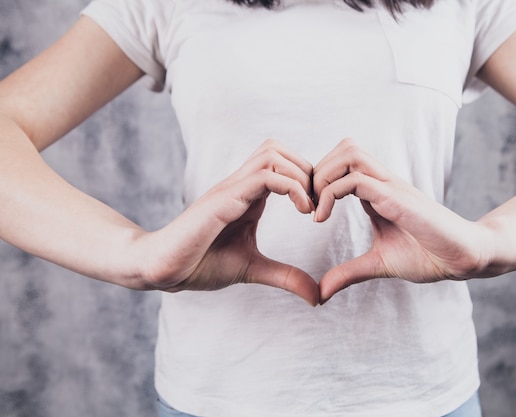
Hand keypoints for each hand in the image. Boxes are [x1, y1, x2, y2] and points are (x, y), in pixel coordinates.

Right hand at [136, 139, 319, 305]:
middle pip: (278, 148)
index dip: (307, 180)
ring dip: (300, 175)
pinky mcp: (224, 198)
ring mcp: (231, 188)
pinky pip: (265, 176)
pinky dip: (292, 187)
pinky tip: (302, 211)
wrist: (163, 269)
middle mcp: (239, 185)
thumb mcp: (254, 269)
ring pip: (273, 153)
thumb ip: (286, 276)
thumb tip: (317, 297)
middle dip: (307, 170)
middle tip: (318, 204)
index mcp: (247, 195)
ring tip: (309, 207)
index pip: (282, 163)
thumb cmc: (200, 264)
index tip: (319, 211)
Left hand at [313, 139, 493, 302]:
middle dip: (317, 170)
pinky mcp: (397, 198)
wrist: (462, 258)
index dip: (319, 179)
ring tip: (314, 209)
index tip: (309, 210)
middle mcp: (384, 182)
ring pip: (349, 153)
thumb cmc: (428, 256)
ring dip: (323, 175)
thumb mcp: (378, 264)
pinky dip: (330, 194)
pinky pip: (356, 180)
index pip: (343, 162)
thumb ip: (349, 273)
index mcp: (378, 191)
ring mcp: (391, 186)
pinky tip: (321, 219)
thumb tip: (321, 292)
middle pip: (345, 147)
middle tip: (307, 204)